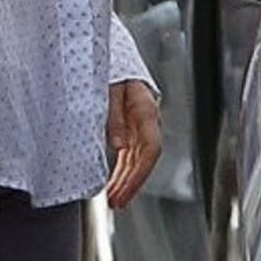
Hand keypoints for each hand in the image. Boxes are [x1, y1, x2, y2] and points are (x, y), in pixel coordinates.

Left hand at [104, 79, 160, 209]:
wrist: (116, 58)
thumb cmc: (112, 69)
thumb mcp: (109, 88)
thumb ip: (114, 116)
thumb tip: (118, 146)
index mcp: (146, 110)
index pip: (150, 149)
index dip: (140, 173)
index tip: (126, 189)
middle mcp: (148, 122)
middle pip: (144, 160)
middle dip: (131, 184)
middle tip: (117, 203)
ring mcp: (142, 126)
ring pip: (137, 160)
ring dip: (126, 182)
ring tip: (114, 201)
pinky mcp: (132, 129)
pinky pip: (130, 155)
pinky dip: (122, 172)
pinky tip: (114, 186)